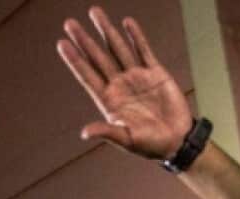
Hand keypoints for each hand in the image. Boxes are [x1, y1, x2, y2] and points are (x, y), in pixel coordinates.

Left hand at [56, 7, 192, 159]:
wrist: (178, 141)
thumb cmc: (150, 145)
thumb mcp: (127, 140)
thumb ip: (107, 132)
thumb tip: (85, 133)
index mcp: (109, 100)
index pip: (87, 76)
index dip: (75, 60)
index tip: (61, 44)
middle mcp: (120, 85)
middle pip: (98, 58)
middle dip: (84, 40)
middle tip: (69, 23)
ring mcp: (136, 77)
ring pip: (118, 49)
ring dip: (106, 31)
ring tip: (95, 12)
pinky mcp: (155, 73)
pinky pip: (144, 50)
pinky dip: (136, 37)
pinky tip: (126, 23)